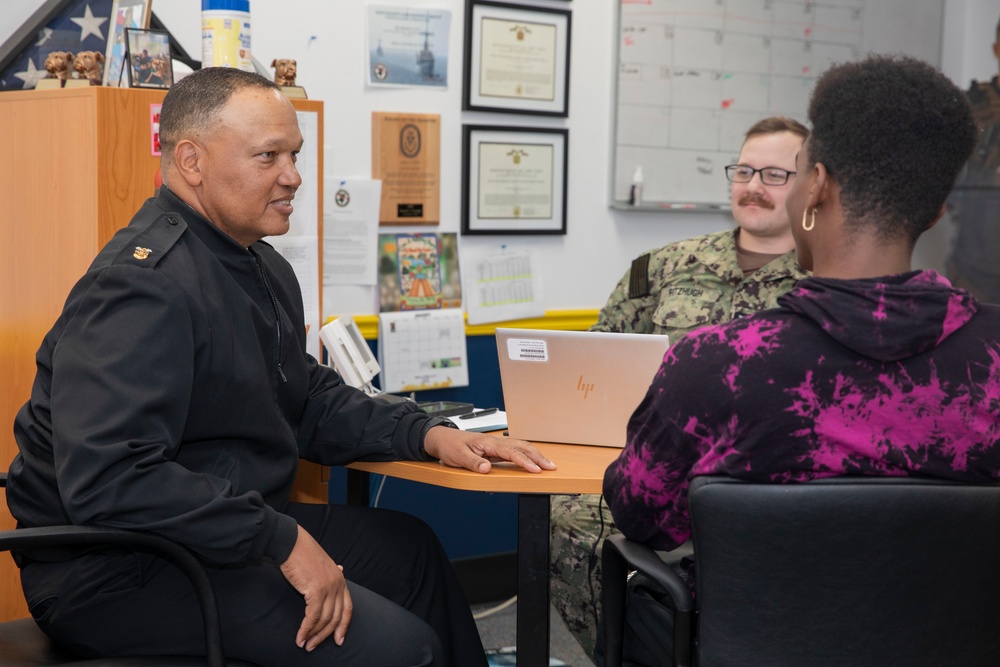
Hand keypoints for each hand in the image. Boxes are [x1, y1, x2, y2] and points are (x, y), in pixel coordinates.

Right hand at [279, 525, 352, 650]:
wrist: (291, 543)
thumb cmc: (303, 553)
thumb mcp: (323, 563)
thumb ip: (332, 572)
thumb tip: (342, 570)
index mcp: (341, 579)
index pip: (348, 608)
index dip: (343, 626)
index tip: (339, 640)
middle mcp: (338, 584)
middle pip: (336, 617)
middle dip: (325, 635)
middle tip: (313, 646)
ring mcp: (329, 587)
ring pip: (325, 619)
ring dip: (314, 635)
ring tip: (305, 644)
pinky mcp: (317, 590)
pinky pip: (313, 616)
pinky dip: (306, 629)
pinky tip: (300, 637)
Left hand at [422, 425, 556, 473]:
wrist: (442, 438)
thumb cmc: (450, 446)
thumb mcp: (458, 456)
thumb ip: (473, 462)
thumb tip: (487, 468)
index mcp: (488, 443)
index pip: (511, 452)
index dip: (525, 461)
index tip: (536, 469)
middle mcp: (495, 442)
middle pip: (522, 447)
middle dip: (538, 456)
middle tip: (551, 467)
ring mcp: (496, 445)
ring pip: (521, 447)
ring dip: (535, 454)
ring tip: (547, 464)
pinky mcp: (495, 449)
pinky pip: (515, 450)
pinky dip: (527, 454)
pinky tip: (533, 460)